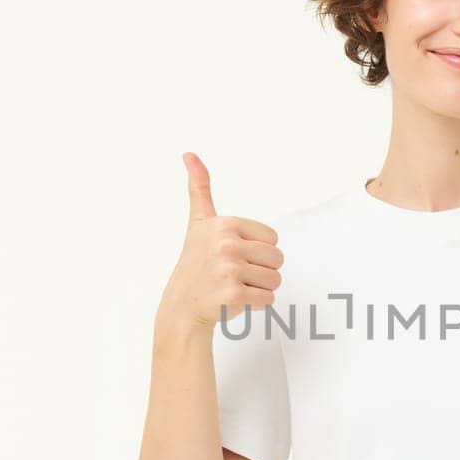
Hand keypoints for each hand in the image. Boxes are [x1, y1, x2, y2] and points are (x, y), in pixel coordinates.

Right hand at [156, 152, 283, 336]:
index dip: (258, 251)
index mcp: (225, 224)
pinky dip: (257, 304)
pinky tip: (235, 300)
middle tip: (235, 274)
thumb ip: (200, 188)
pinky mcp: (233, 295)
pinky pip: (269, 299)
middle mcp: (226, 244)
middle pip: (278, 259)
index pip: (273, 239)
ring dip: (260, 288)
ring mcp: (229, 270)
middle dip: (262, 270)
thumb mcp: (198, 222)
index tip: (233, 255)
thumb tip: (189, 154)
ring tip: (235, 286)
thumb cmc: (196, 262)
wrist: (182, 306)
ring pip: (275, 280)